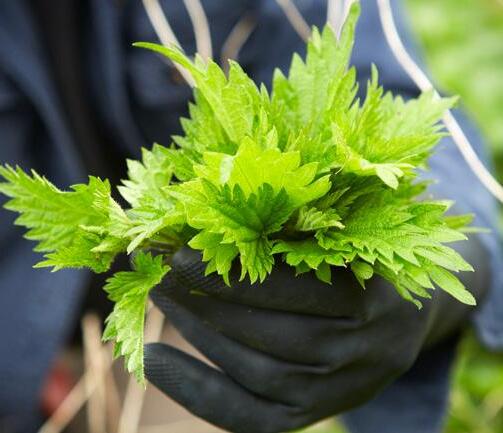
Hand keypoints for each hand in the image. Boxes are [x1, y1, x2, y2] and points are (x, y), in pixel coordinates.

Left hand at [144, 237, 488, 432]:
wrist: (401, 321)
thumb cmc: (362, 267)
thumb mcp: (347, 243)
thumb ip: (298, 236)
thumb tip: (215, 225)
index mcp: (377, 298)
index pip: (297, 291)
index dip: (236, 276)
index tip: (181, 256)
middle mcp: (365, 352)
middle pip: (274, 336)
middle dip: (209, 307)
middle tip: (165, 279)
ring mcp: (342, 390)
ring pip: (260, 374)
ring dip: (201, 339)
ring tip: (164, 304)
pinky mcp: (316, 414)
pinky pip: (252, 418)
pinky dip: (198, 393)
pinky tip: (158, 363)